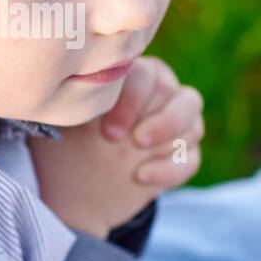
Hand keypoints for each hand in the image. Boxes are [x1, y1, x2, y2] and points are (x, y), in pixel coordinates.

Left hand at [28, 56, 203, 238]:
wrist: (77, 185)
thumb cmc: (71, 140)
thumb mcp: (69, 120)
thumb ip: (79, 99)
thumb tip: (66, 81)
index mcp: (138, 77)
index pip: (150, 75)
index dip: (133, 99)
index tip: (107, 130)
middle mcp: (165, 98)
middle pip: (184, 97)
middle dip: (160, 120)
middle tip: (129, 141)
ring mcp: (178, 129)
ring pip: (194, 125)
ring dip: (169, 139)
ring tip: (137, 156)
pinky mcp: (182, 159)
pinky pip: (190, 160)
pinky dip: (170, 169)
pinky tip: (140, 177)